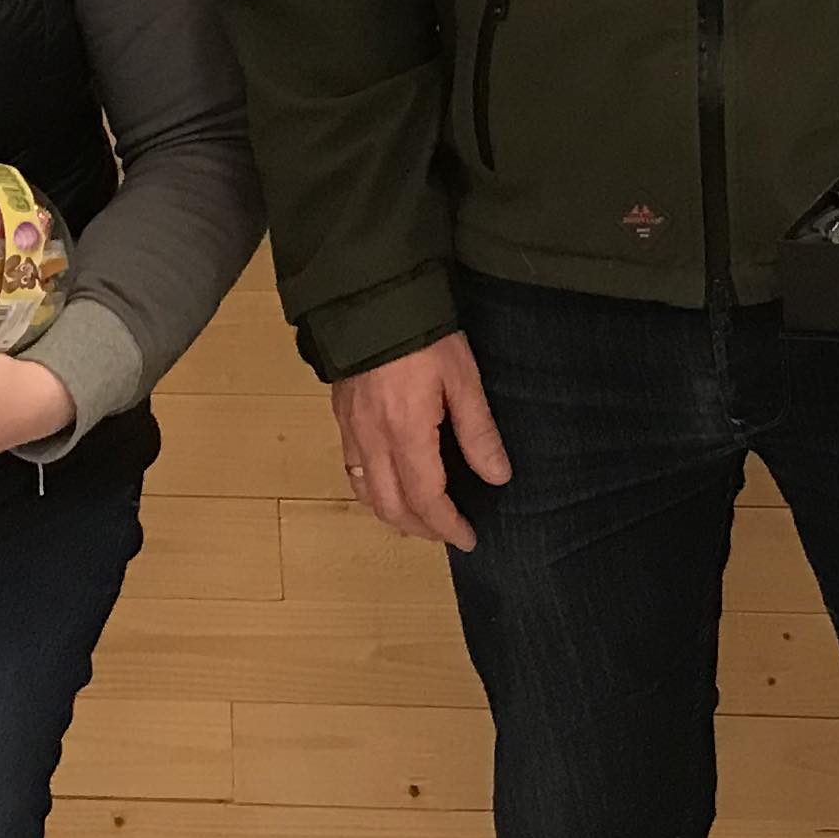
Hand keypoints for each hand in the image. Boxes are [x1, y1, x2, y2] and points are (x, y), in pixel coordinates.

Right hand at [332, 333, 510, 551]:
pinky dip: (371, 492)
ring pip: (367, 494)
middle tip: (449, 534)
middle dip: (421, 529)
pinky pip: (352, 471)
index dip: (448, 526)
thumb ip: (478, 431)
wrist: (371, 299)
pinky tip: (388, 487)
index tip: (469, 538)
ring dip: (394, 515)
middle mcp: (373, 441)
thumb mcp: (463, 379)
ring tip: (421, 520)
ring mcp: (351, 431)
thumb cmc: (424, 336)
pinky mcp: (341, 418)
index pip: (426, 499)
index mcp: (406, 434)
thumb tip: (497, 477)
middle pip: (392, 506)